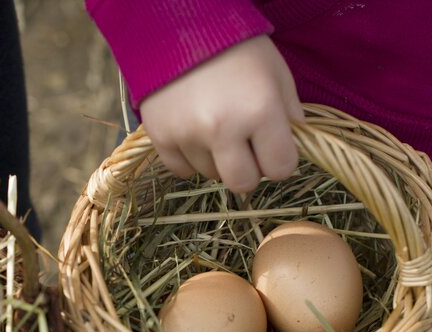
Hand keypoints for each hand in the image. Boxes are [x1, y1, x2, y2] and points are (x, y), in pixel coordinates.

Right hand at [139, 36, 303, 192]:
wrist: (178, 25)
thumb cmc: (235, 48)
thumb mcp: (275, 72)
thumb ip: (289, 114)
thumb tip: (291, 149)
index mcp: (260, 110)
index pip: (281, 168)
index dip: (279, 160)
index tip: (272, 147)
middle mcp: (223, 128)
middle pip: (243, 183)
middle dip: (248, 170)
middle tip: (244, 148)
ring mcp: (188, 135)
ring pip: (212, 175)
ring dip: (217, 159)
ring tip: (214, 126)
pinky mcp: (161, 138)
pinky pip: (183, 170)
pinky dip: (191, 158)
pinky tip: (194, 132)